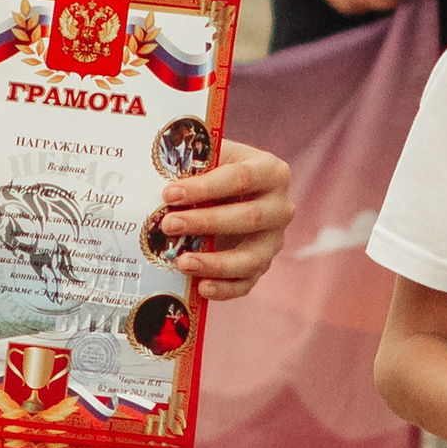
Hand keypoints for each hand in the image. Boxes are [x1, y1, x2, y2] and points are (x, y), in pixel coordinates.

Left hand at [161, 138, 291, 300]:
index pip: (241, 178)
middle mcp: (281, 207)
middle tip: (169, 225)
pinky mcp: (262, 265)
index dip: (205, 188)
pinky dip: (224, 289)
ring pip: (252, 258)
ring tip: (182, 263)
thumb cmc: (215, 171)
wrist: (230, 190)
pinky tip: (201, 287)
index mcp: (271, 171)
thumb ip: (195, 166)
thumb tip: (166, 190)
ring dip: (215, 263)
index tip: (169, 194)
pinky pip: (246, 282)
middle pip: (249, 218)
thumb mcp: (210, 158)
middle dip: (206, 223)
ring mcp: (274, 240)